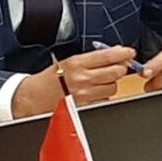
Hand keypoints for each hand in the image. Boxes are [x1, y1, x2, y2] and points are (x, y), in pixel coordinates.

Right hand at [11, 45, 136, 117]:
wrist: (33, 98)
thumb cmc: (49, 80)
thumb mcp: (68, 62)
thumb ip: (91, 59)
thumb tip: (115, 53)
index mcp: (77, 63)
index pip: (108, 56)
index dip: (123, 54)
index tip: (129, 52)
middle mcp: (82, 79)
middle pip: (116, 72)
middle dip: (119, 69)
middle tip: (117, 67)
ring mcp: (85, 95)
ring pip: (113, 88)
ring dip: (111, 84)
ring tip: (99, 83)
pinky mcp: (86, 108)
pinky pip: (105, 101)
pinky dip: (103, 97)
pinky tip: (94, 94)